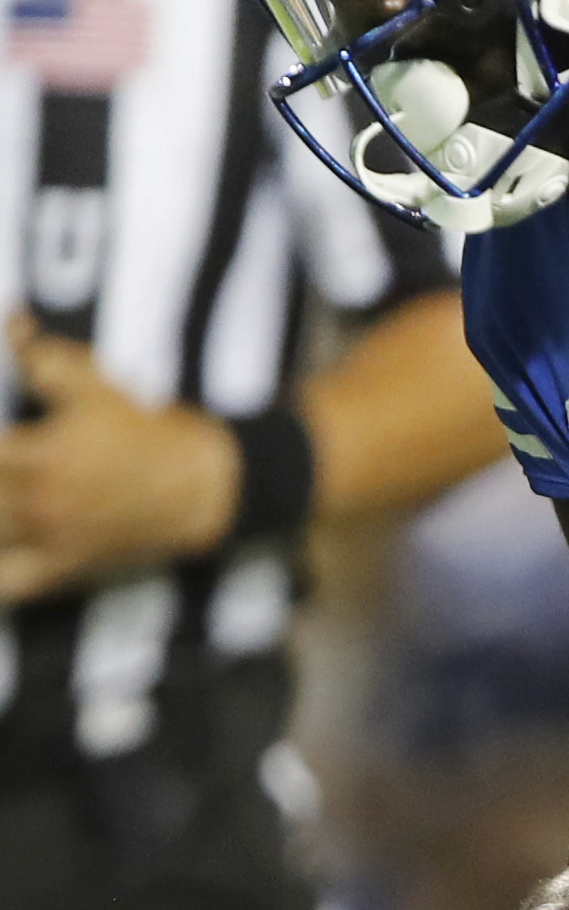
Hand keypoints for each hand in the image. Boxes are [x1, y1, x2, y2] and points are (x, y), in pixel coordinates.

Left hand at [0, 318, 237, 601]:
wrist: (207, 487)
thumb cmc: (152, 432)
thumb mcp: (98, 384)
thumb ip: (44, 357)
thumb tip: (12, 324)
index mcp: (37, 458)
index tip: (0, 440)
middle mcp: (36, 505)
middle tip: (3, 466)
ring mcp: (48, 542)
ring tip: (0, 497)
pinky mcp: (65, 568)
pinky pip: (10, 586)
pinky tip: (2, 548)